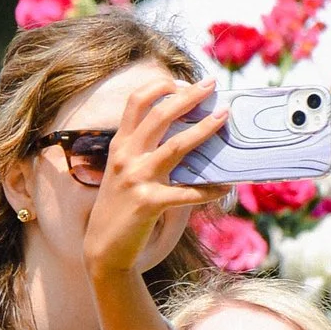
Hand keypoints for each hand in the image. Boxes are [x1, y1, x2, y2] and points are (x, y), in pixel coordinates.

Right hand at [81, 68, 227, 286]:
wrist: (103, 249)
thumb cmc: (121, 208)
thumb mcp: (125, 173)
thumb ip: (146, 153)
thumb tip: (186, 137)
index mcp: (120, 146)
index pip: (136, 102)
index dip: (159, 86)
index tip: (181, 80)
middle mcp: (126, 157)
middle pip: (159, 115)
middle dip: (187, 96)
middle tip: (211, 84)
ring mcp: (136, 179)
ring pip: (175, 146)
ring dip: (203, 130)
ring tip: (223, 117)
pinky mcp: (149, 203)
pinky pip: (187, 193)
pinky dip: (209, 190)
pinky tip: (226, 187)